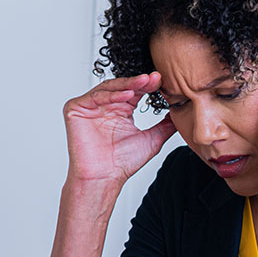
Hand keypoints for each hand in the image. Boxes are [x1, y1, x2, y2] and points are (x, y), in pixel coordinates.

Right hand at [63, 72, 176, 187]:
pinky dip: (111, 95)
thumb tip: (182, 113)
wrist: (104, 178)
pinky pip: (94, 96)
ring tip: (144, 83)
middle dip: (139, 82)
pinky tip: (127, 94)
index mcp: (121, 110)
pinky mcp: (75, 108)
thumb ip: (165, 125)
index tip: (162, 81)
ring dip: (127, 85)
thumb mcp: (152, 139)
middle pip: (123, 86)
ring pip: (109, 88)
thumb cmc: (122, 163)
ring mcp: (89, 106)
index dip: (148, 86)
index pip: (135, 91)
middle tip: (154, 78)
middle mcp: (105, 106)